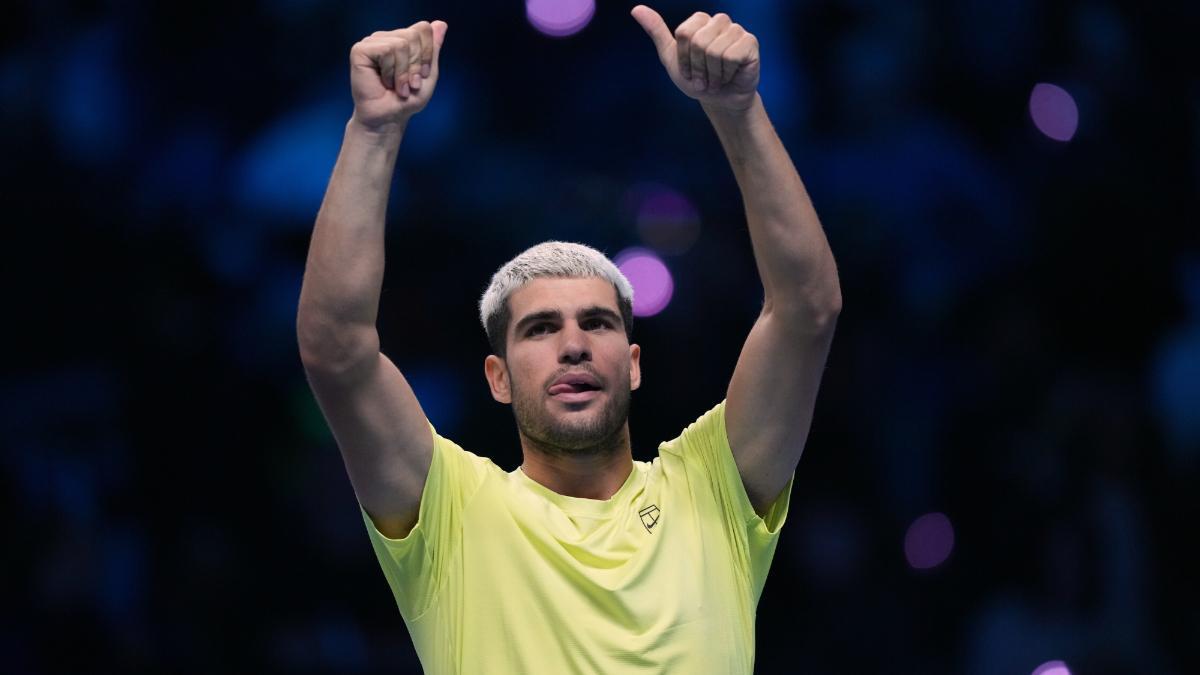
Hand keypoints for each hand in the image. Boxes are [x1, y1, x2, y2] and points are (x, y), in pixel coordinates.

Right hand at [349, 20, 448, 131]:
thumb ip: (433, 49)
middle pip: (412, 35)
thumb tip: (441, 23)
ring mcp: (372, 42)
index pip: (423, 29)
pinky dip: (391, 71)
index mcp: (402, 39)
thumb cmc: (407, 100)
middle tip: (409, 84)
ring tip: (397, 86)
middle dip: (415, 65)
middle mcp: (386, 37)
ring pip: (400, 44)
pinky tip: (384, 82)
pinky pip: (386, 50)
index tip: (421, 75)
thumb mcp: (428, 74)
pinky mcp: (360, 50)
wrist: (389, 118)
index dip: (427, 54)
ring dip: (403, 72)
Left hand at [631, 6, 758, 111]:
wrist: (719, 101)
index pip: (684, 33)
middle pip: (698, 41)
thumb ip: (656, 32)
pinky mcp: (750, 43)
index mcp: (700, 20)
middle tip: (703, 78)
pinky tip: (729, 76)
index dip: (684, 58)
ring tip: (716, 79)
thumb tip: (636, 9)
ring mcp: (736, 30)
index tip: (689, 70)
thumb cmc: (697, 79)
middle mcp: (719, 20)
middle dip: (697, 67)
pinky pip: (731, 56)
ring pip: (714, 50)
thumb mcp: (671, 57)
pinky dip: (726, 74)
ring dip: (712, 74)